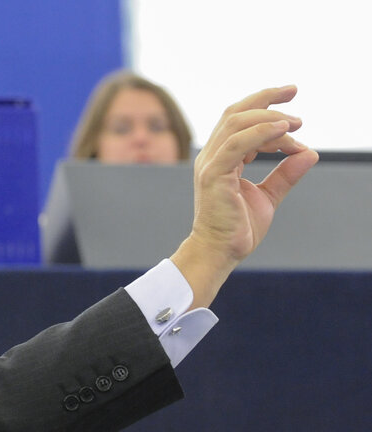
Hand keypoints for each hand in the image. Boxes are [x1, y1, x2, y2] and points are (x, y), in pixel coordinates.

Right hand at [171, 85, 318, 307]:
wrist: (220, 252)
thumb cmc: (237, 227)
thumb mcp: (268, 195)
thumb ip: (286, 174)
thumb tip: (310, 153)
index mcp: (221, 158)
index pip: (239, 121)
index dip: (266, 110)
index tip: (296, 118)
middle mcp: (212, 156)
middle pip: (235, 113)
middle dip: (265, 97)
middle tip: (294, 91)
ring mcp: (210, 164)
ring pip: (236, 123)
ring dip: (268, 117)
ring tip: (295, 122)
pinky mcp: (214, 175)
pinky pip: (237, 144)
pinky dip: (261, 133)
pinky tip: (284, 131)